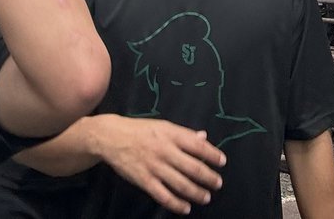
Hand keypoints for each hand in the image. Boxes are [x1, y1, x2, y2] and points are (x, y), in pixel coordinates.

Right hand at [91, 116, 224, 214]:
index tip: (222, 162)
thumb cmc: (140, 130)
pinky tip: (185, 208)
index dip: (212, 154)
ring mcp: (154, 167)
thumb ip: (184, 133)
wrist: (111, 137)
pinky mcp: (144, 180)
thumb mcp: (163, 125)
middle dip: (208, 177)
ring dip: (196, 193)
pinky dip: (176, 204)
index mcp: (171, 134)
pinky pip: (163, 195)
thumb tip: (204, 137)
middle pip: (193, 167)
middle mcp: (164, 150)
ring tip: (206, 197)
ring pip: (181, 184)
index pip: (197, 146)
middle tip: (218, 184)